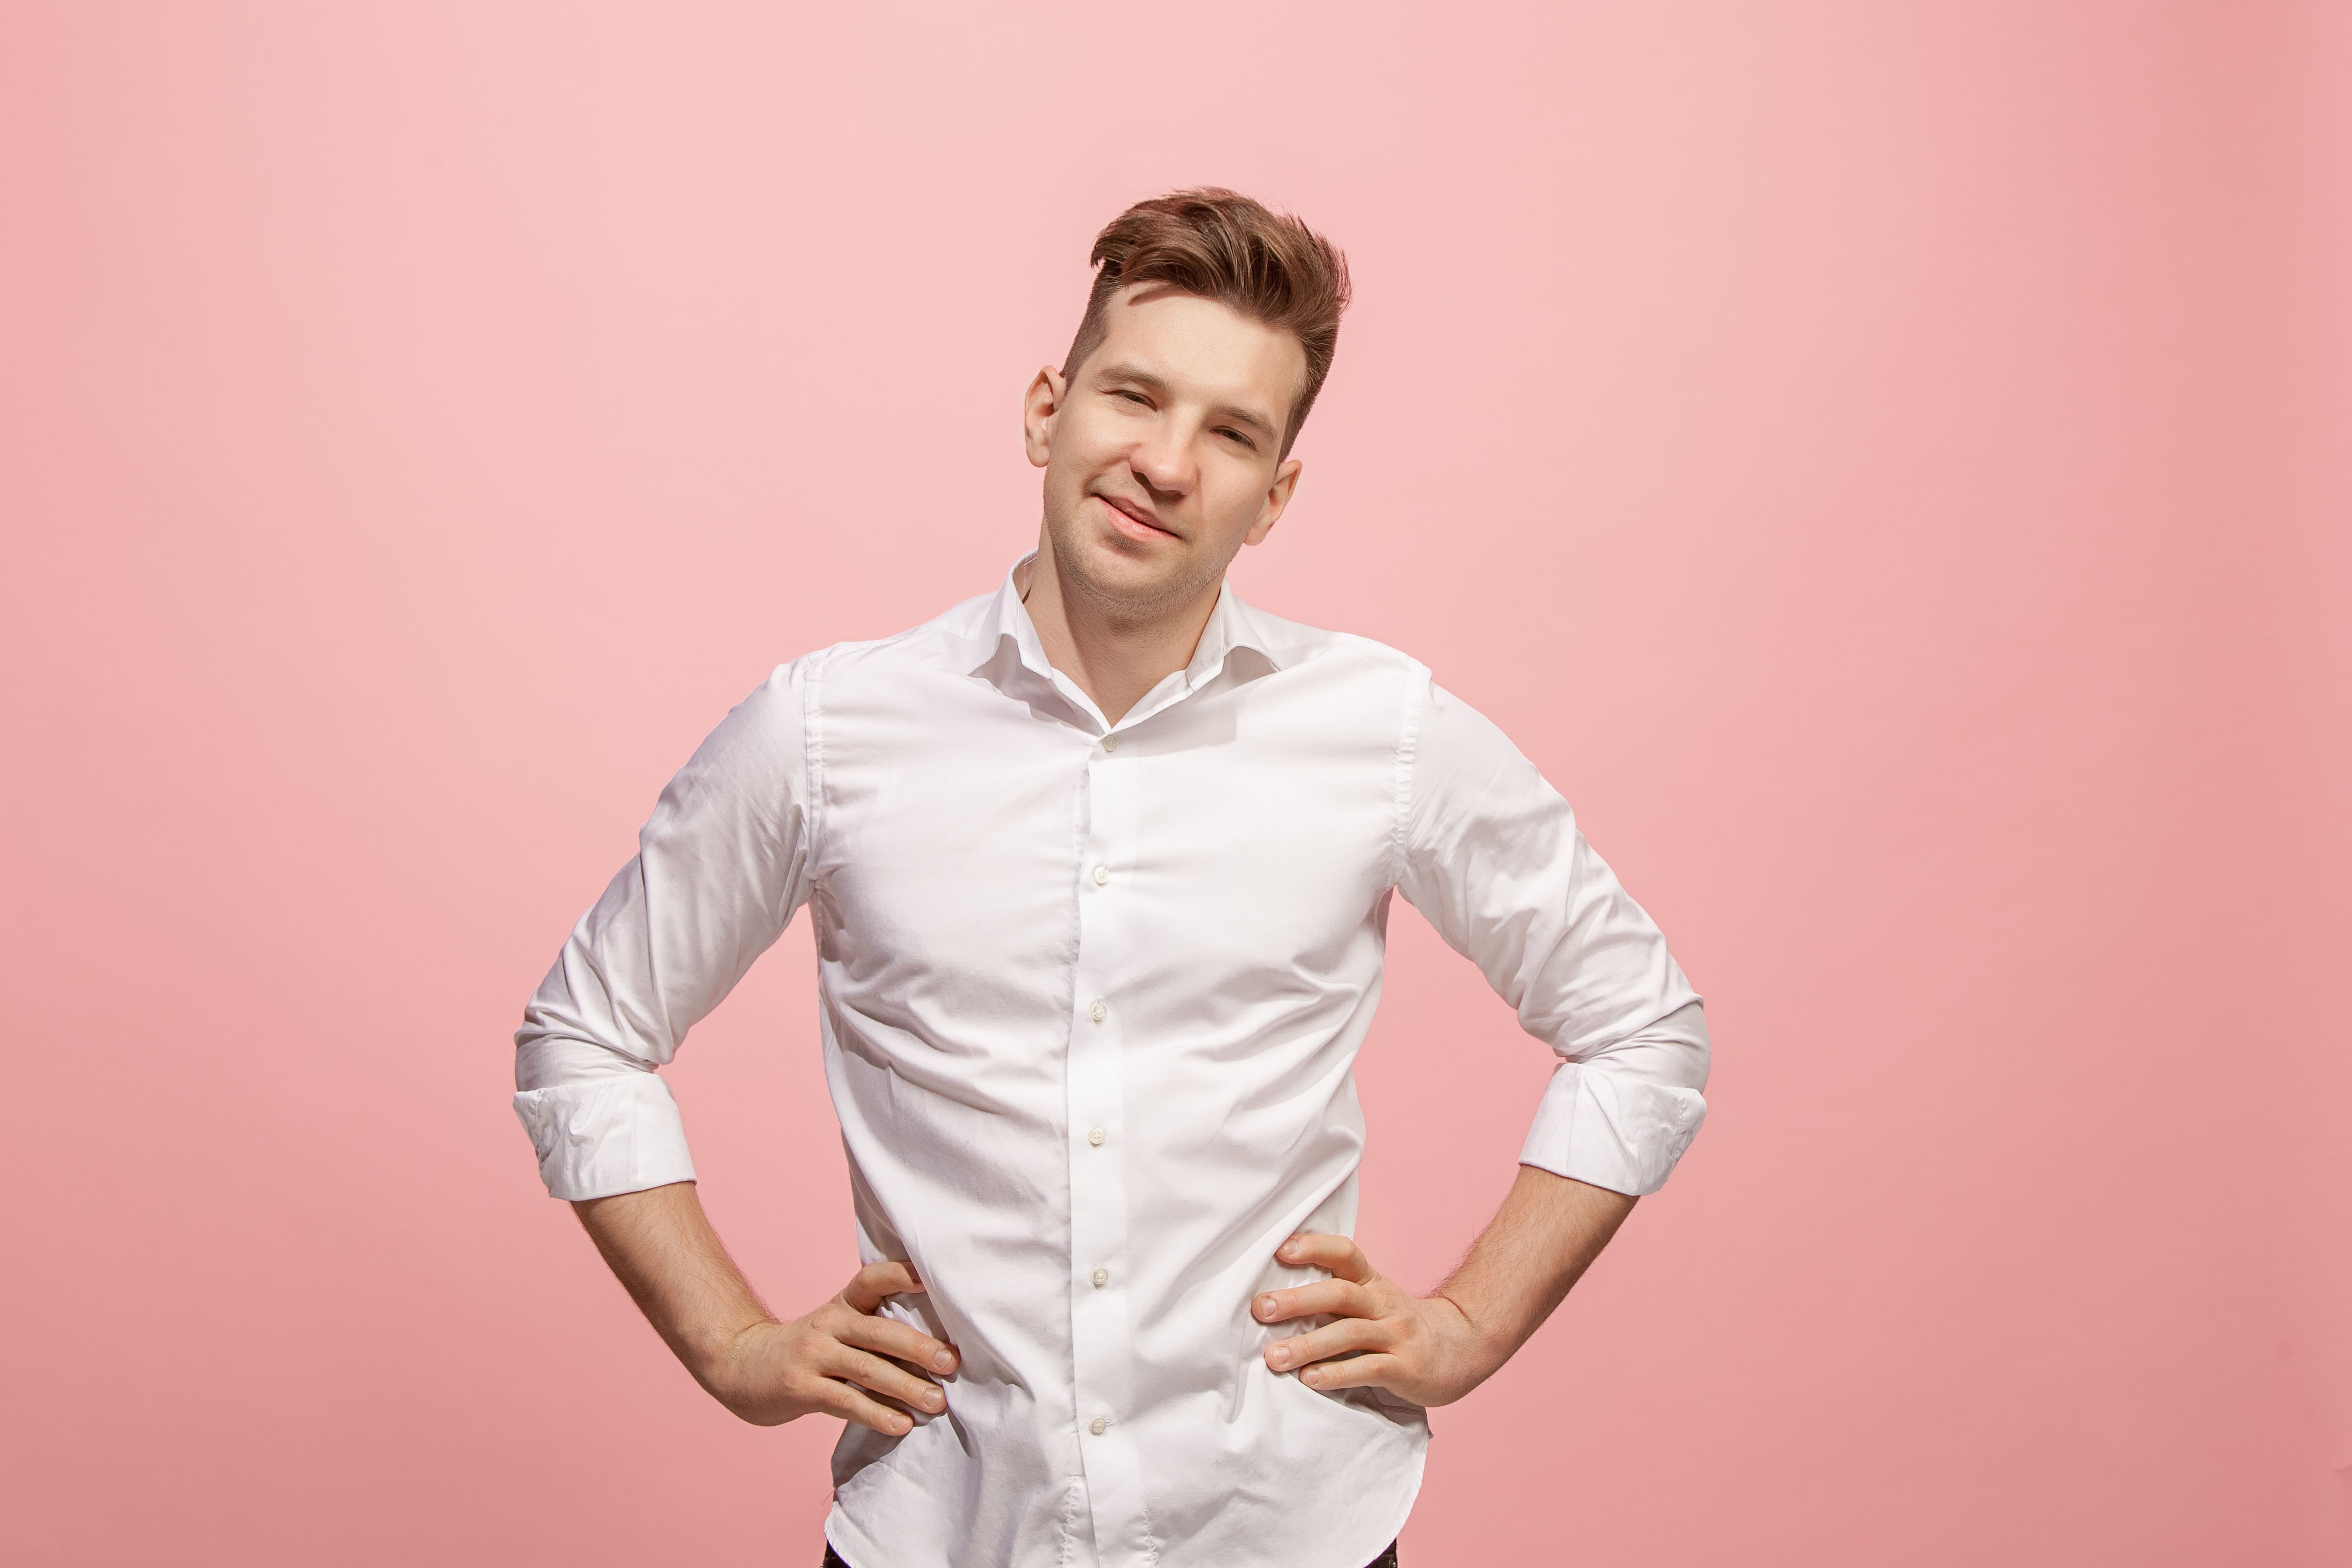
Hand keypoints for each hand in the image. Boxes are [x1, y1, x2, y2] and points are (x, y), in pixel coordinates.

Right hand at [703, 1260, 958, 1434]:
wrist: (740, 1366)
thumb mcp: (835, 1328)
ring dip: (906, 1387)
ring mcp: (812, 1355)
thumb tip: (936, 1352)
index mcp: (842, 1305)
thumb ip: (875, 1332)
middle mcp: (828, 1325)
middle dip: (919, 1347)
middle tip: (951, 1362)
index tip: (932, 1278)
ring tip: (937, 1402)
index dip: (900, 1274)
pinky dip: (876, 1414)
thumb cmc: (806, 1351)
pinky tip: (901, 1424)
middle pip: (879, 1332)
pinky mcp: (800, 1388)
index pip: (872, 1279)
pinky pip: (845, 1401)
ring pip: (867, 1370)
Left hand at [1254, 1233, 1498, 1407]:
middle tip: (1261, 1309)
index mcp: (1373, 1282)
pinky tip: (1311, 1380)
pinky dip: (1337, 1374)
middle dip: (1298, 1300)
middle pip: (1340, 1293)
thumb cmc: (1400, 1325)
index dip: (1314, 1247)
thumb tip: (1276, 1297)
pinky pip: (1368, 1368)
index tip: (1279, 1250)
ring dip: (1308, 1345)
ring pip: (1349, 1333)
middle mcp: (1384, 1303)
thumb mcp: (1374, 1299)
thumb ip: (1335, 1296)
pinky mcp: (1406, 1368)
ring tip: (1274, 1357)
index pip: (1345, 1253)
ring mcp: (1397, 1335)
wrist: (1463, 1347)